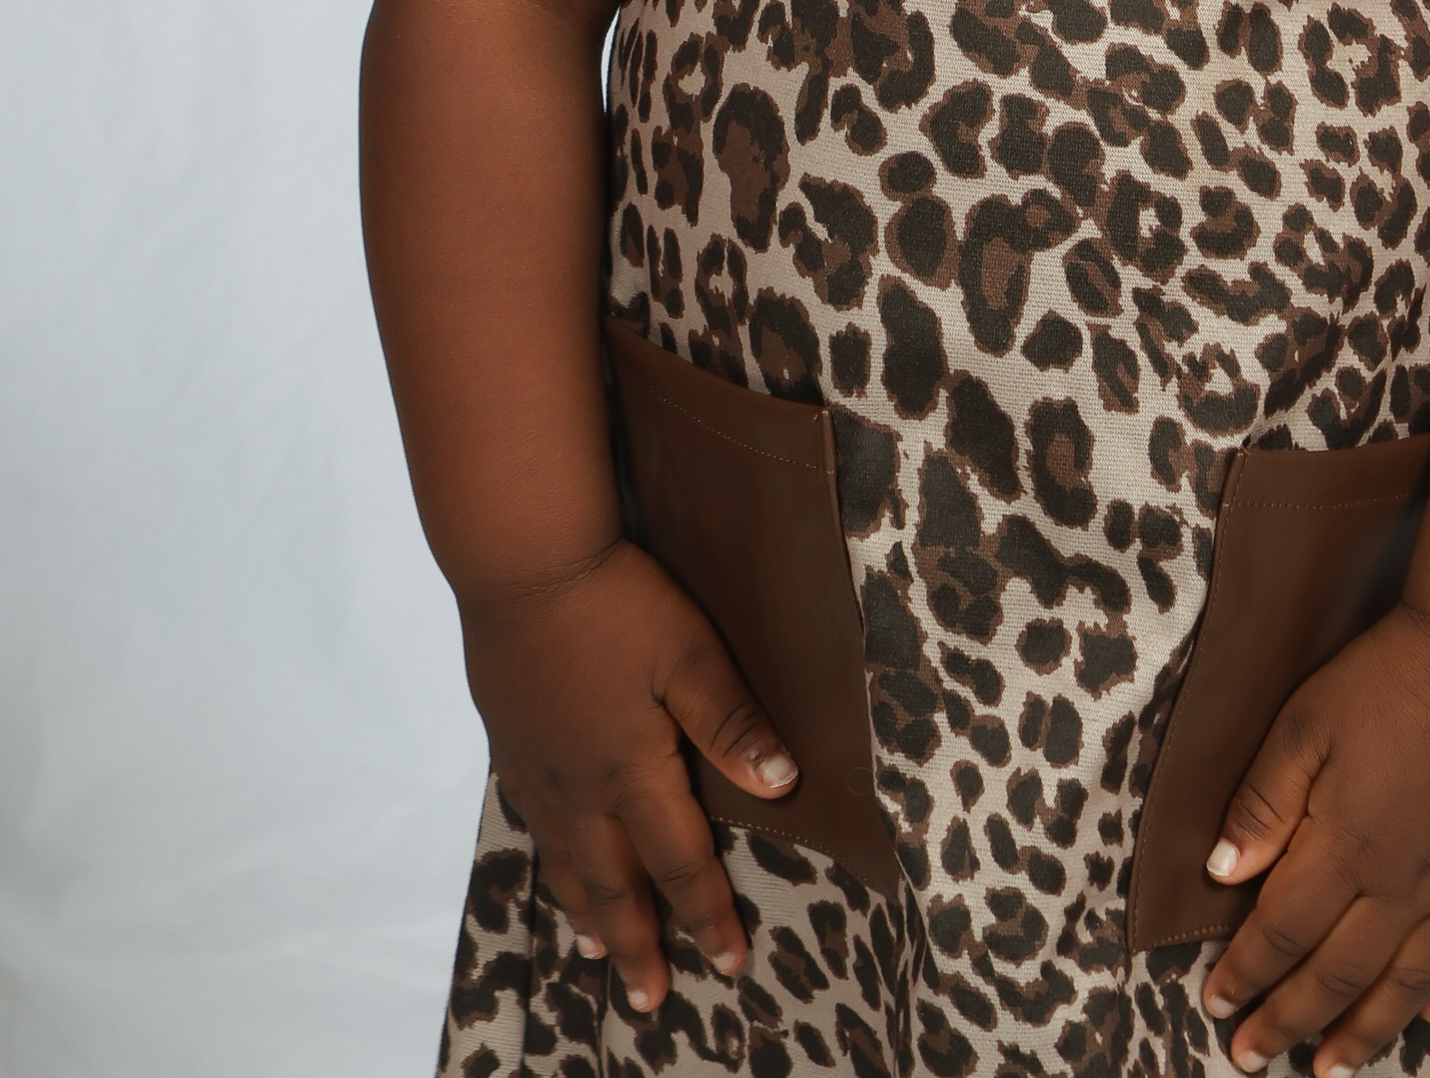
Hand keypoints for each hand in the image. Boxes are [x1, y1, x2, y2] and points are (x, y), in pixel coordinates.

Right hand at [458, 538, 797, 1014]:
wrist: (524, 562)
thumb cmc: (617, 601)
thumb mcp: (691, 652)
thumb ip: (731, 722)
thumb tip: (783, 784)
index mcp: (633, 771)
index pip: (679, 862)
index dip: (707, 914)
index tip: (729, 964)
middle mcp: (582, 785)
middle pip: (614, 883)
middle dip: (638, 944)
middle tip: (650, 1001)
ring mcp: (538, 767)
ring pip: (566, 862)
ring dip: (587, 913)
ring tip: (597, 955)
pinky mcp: (510, 740)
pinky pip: (532, 823)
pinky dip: (548, 861)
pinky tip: (552, 860)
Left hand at [1198, 604, 1429, 1074]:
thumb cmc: (1387, 677)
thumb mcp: (1305, 723)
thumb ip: (1264, 803)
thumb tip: (1222, 876)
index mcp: (1347, 847)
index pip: (1282, 933)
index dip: (1245, 974)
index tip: (1216, 1005)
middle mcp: (1403, 886)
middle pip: (1336, 976)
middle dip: (1288, 1022)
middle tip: (1251, 1057)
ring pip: (1405, 986)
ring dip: (1363, 1034)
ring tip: (1330, 1068)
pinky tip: (1423, 1012)